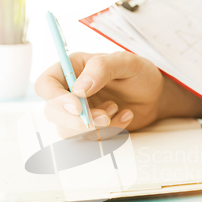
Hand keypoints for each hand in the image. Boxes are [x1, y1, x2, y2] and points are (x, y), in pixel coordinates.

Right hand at [35, 51, 164, 137]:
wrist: (155, 95)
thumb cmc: (139, 74)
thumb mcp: (126, 62)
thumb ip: (102, 68)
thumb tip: (78, 88)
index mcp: (72, 69)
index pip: (45, 85)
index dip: (56, 99)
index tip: (78, 106)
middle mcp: (70, 91)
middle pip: (51, 113)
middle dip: (77, 120)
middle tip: (105, 116)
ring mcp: (79, 113)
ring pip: (67, 131)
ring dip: (95, 127)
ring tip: (117, 109)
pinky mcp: (91, 129)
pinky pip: (90, 139)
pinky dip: (110, 132)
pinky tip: (125, 116)